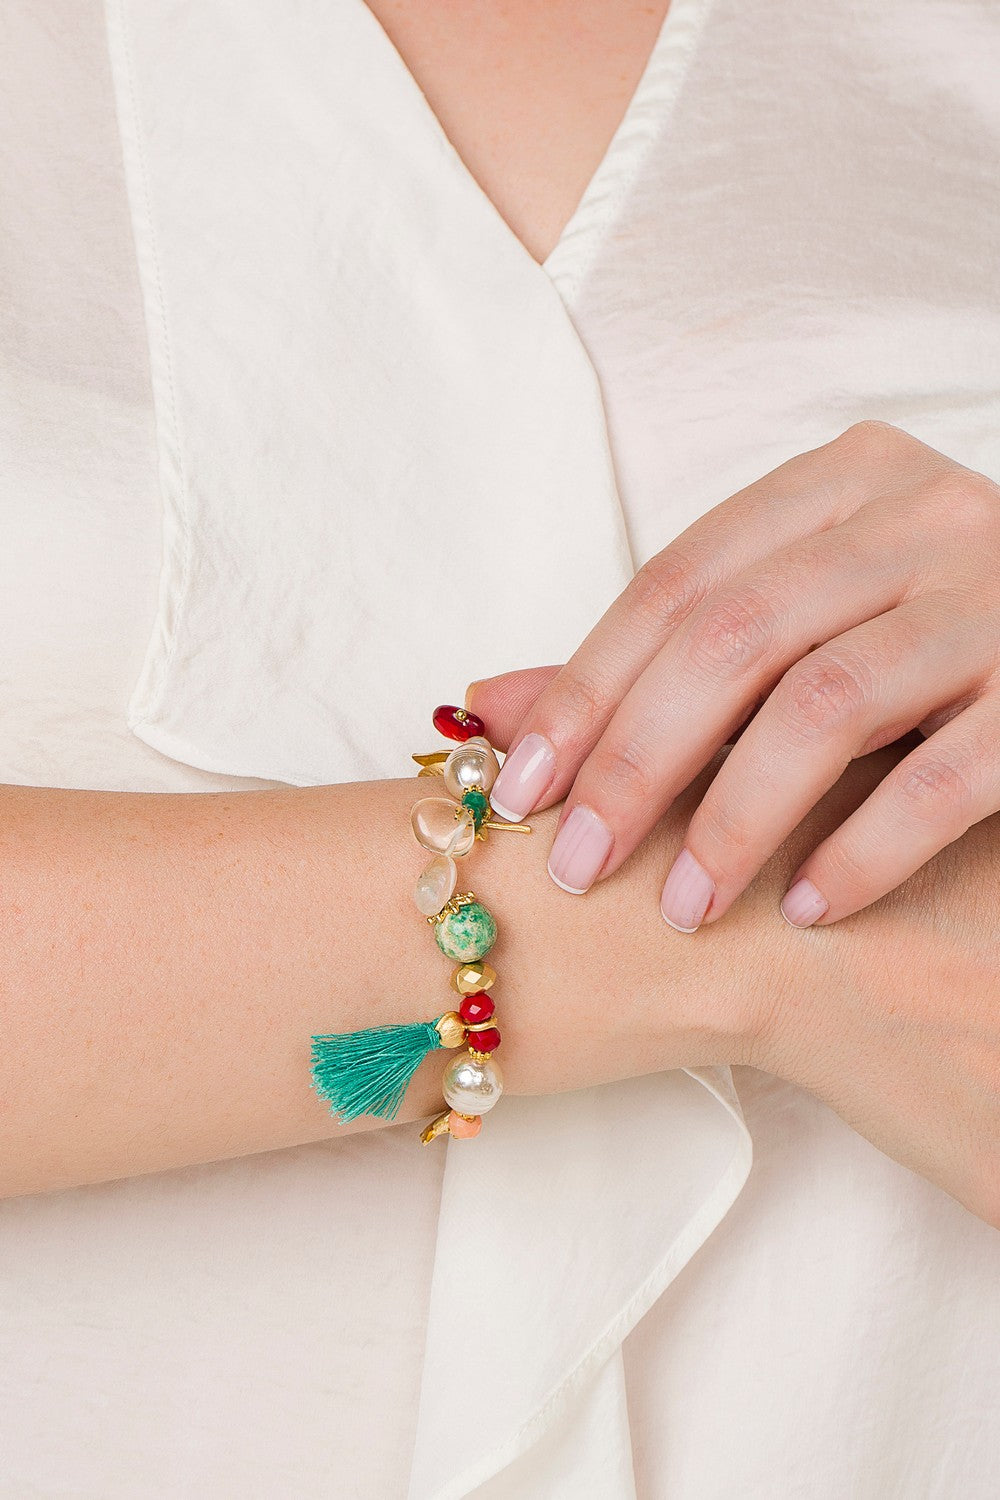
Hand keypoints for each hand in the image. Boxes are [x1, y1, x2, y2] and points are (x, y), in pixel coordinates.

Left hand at [470, 422, 999, 930]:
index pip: (677, 582)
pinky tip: (807, 909)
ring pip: (829, 702)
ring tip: (686, 908)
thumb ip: (660, 659)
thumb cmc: (923, 644)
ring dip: (736, 818)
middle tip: (577, 867)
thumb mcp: (799, 622)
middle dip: (639, 761)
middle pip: (736, 636)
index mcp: (840, 483)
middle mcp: (920, 515)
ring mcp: (998, 592)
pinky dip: (865, 848)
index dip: (585, 688)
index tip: (519, 791)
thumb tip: (482, 705)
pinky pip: (945, 775)